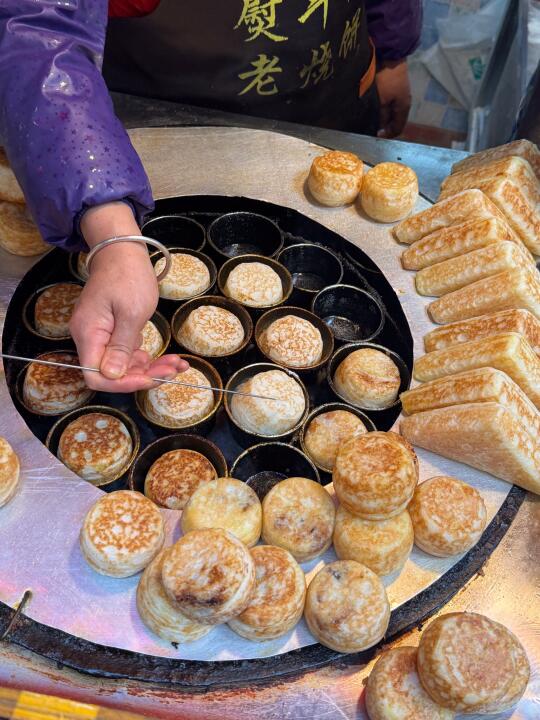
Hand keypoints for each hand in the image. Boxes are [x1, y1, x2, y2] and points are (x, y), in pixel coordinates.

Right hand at [69, 202, 186, 391]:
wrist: (122, 251)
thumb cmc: (128, 275)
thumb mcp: (132, 312)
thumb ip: (122, 346)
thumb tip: (110, 375)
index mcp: (89, 334)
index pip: (96, 376)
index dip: (123, 383)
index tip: (151, 379)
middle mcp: (90, 338)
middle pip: (112, 373)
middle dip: (145, 375)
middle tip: (174, 369)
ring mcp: (100, 335)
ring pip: (123, 365)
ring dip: (150, 368)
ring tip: (177, 364)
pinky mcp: (111, 332)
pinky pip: (127, 353)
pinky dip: (146, 358)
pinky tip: (166, 357)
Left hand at [376, 59, 411, 138]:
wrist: (390, 53)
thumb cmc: (387, 79)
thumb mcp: (382, 100)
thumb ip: (381, 116)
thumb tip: (379, 128)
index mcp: (403, 108)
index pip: (397, 129)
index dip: (387, 135)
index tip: (375, 135)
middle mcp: (403, 103)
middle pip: (393, 121)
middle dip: (383, 126)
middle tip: (370, 127)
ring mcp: (400, 95)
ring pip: (390, 112)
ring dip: (381, 116)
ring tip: (369, 118)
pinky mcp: (394, 88)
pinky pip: (388, 103)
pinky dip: (381, 108)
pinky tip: (372, 106)